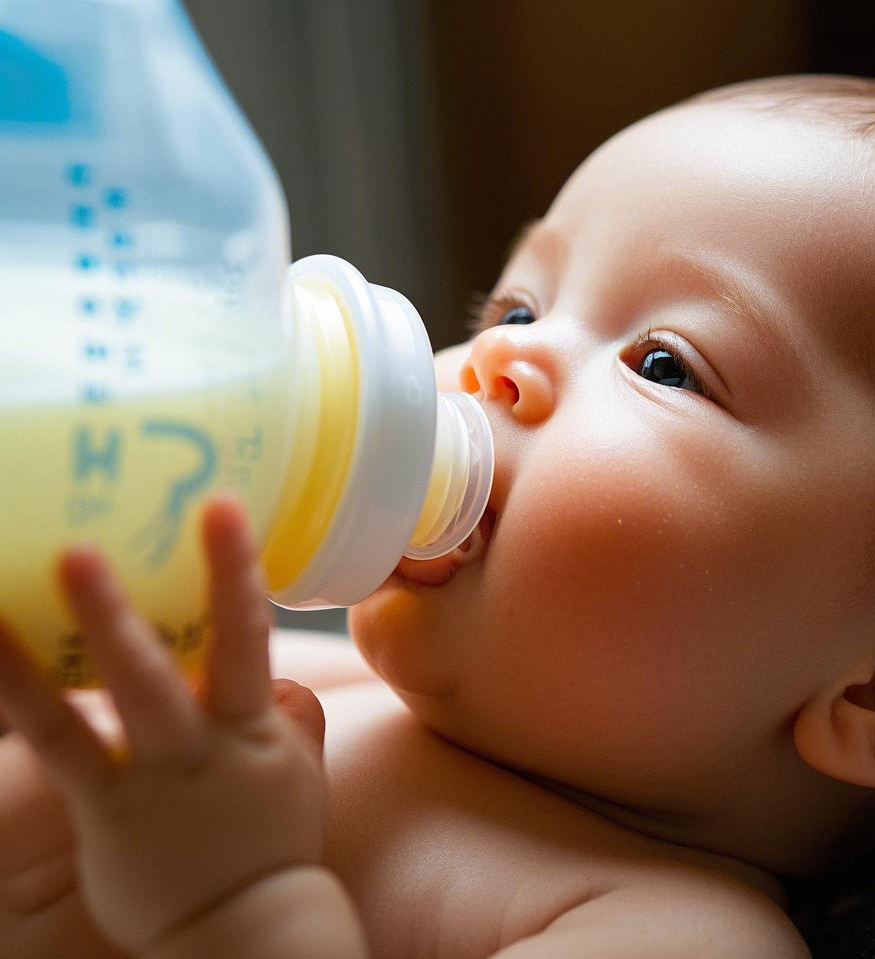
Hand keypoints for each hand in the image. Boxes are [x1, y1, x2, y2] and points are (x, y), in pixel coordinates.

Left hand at [0, 495, 328, 955]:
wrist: (246, 928)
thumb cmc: (273, 842)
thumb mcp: (300, 772)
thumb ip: (294, 717)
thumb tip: (283, 678)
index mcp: (257, 729)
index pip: (250, 636)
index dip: (235, 570)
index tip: (222, 504)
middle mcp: (205, 745)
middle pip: (181, 661)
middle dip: (140, 599)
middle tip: (95, 537)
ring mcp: (155, 778)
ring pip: (116, 698)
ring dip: (80, 635)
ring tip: (36, 578)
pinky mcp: (107, 812)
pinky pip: (59, 747)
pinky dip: (21, 696)